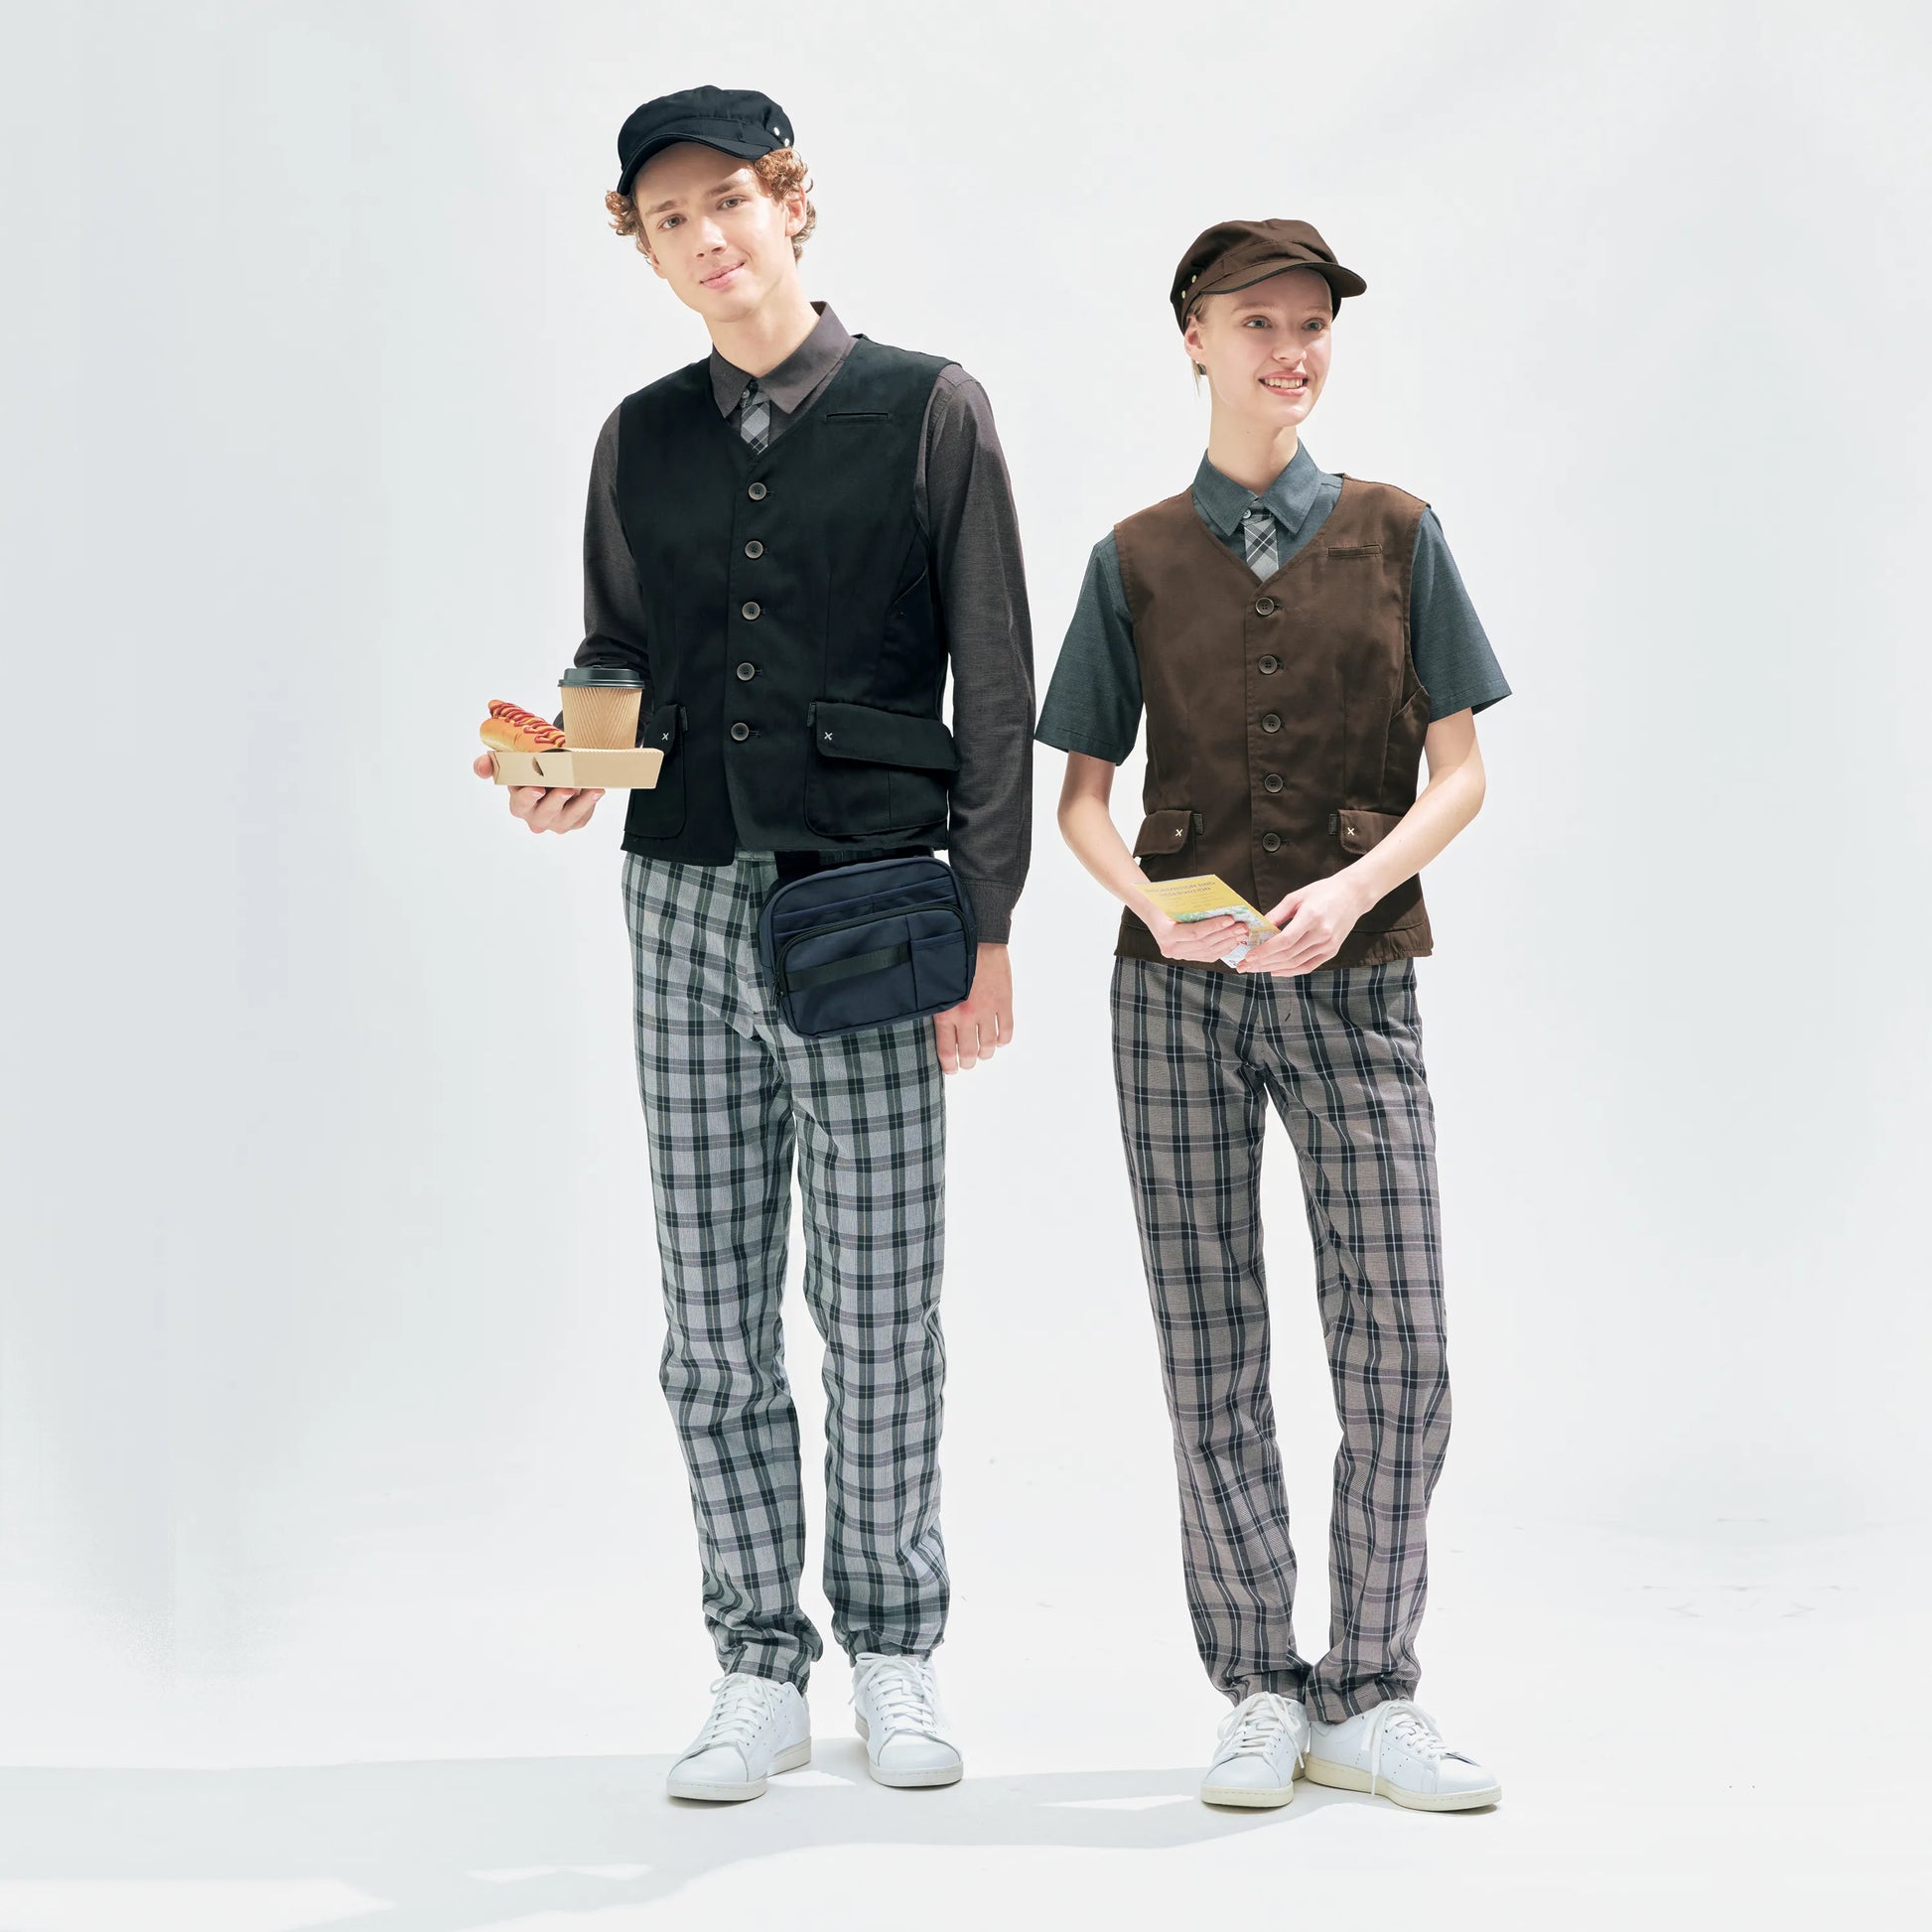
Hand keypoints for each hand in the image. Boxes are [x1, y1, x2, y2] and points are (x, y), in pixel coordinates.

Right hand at [473, 751, 603, 832]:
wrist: (557, 771)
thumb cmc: (530, 769)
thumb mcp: (509, 763)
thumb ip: (490, 764)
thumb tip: (481, 766)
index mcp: (519, 804)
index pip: (520, 803)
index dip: (528, 797)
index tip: (537, 788)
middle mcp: (536, 817)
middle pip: (546, 813)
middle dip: (556, 801)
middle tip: (567, 787)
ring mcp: (557, 822)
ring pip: (569, 816)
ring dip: (581, 803)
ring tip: (592, 789)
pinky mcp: (575, 822)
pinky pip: (584, 815)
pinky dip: (591, 803)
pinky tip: (597, 790)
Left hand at [933, 944, 1011, 1072]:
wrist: (978, 936)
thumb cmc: (951, 956)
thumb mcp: (934, 983)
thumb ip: (934, 1005)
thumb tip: (931, 1024)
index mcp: (946, 1011)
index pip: (947, 1051)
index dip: (949, 1066)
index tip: (951, 1070)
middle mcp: (967, 1015)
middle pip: (970, 1053)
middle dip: (968, 1063)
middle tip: (968, 1063)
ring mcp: (987, 1010)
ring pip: (989, 1046)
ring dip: (986, 1054)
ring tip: (983, 1053)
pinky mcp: (1004, 1002)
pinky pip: (1006, 1031)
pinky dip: (1003, 1040)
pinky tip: (999, 1040)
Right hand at [1145, 906, 1246, 964]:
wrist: (1152, 912)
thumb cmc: (1162, 902)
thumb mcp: (1173, 901)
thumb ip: (1192, 906)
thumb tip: (1220, 906)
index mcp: (1165, 934)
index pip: (1195, 933)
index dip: (1214, 927)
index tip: (1230, 919)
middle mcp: (1170, 949)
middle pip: (1204, 943)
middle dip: (1226, 934)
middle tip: (1242, 926)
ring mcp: (1178, 956)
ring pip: (1208, 952)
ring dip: (1227, 942)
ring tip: (1240, 933)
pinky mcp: (1185, 957)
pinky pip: (1207, 956)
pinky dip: (1222, 949)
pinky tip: (1232, 941)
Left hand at [1237, 873, 1368, 975]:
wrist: (1353, 895)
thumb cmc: (1323, 892)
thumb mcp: (1296, 897)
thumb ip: (1276, 914)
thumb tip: (1256, 929)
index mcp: (1311, 917)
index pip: (1284, 941)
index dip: (1265, 951)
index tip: (1248, 956)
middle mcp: (1321, 934)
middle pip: (1287, 955)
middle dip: (1263, 963)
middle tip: (1245, 966)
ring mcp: (1329, 945)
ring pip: (1296, 964)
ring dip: (1273, 968)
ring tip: (1256, 969)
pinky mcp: (1332, 951)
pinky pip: (1308, 967)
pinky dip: (1290, 971)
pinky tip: (1275, 971)